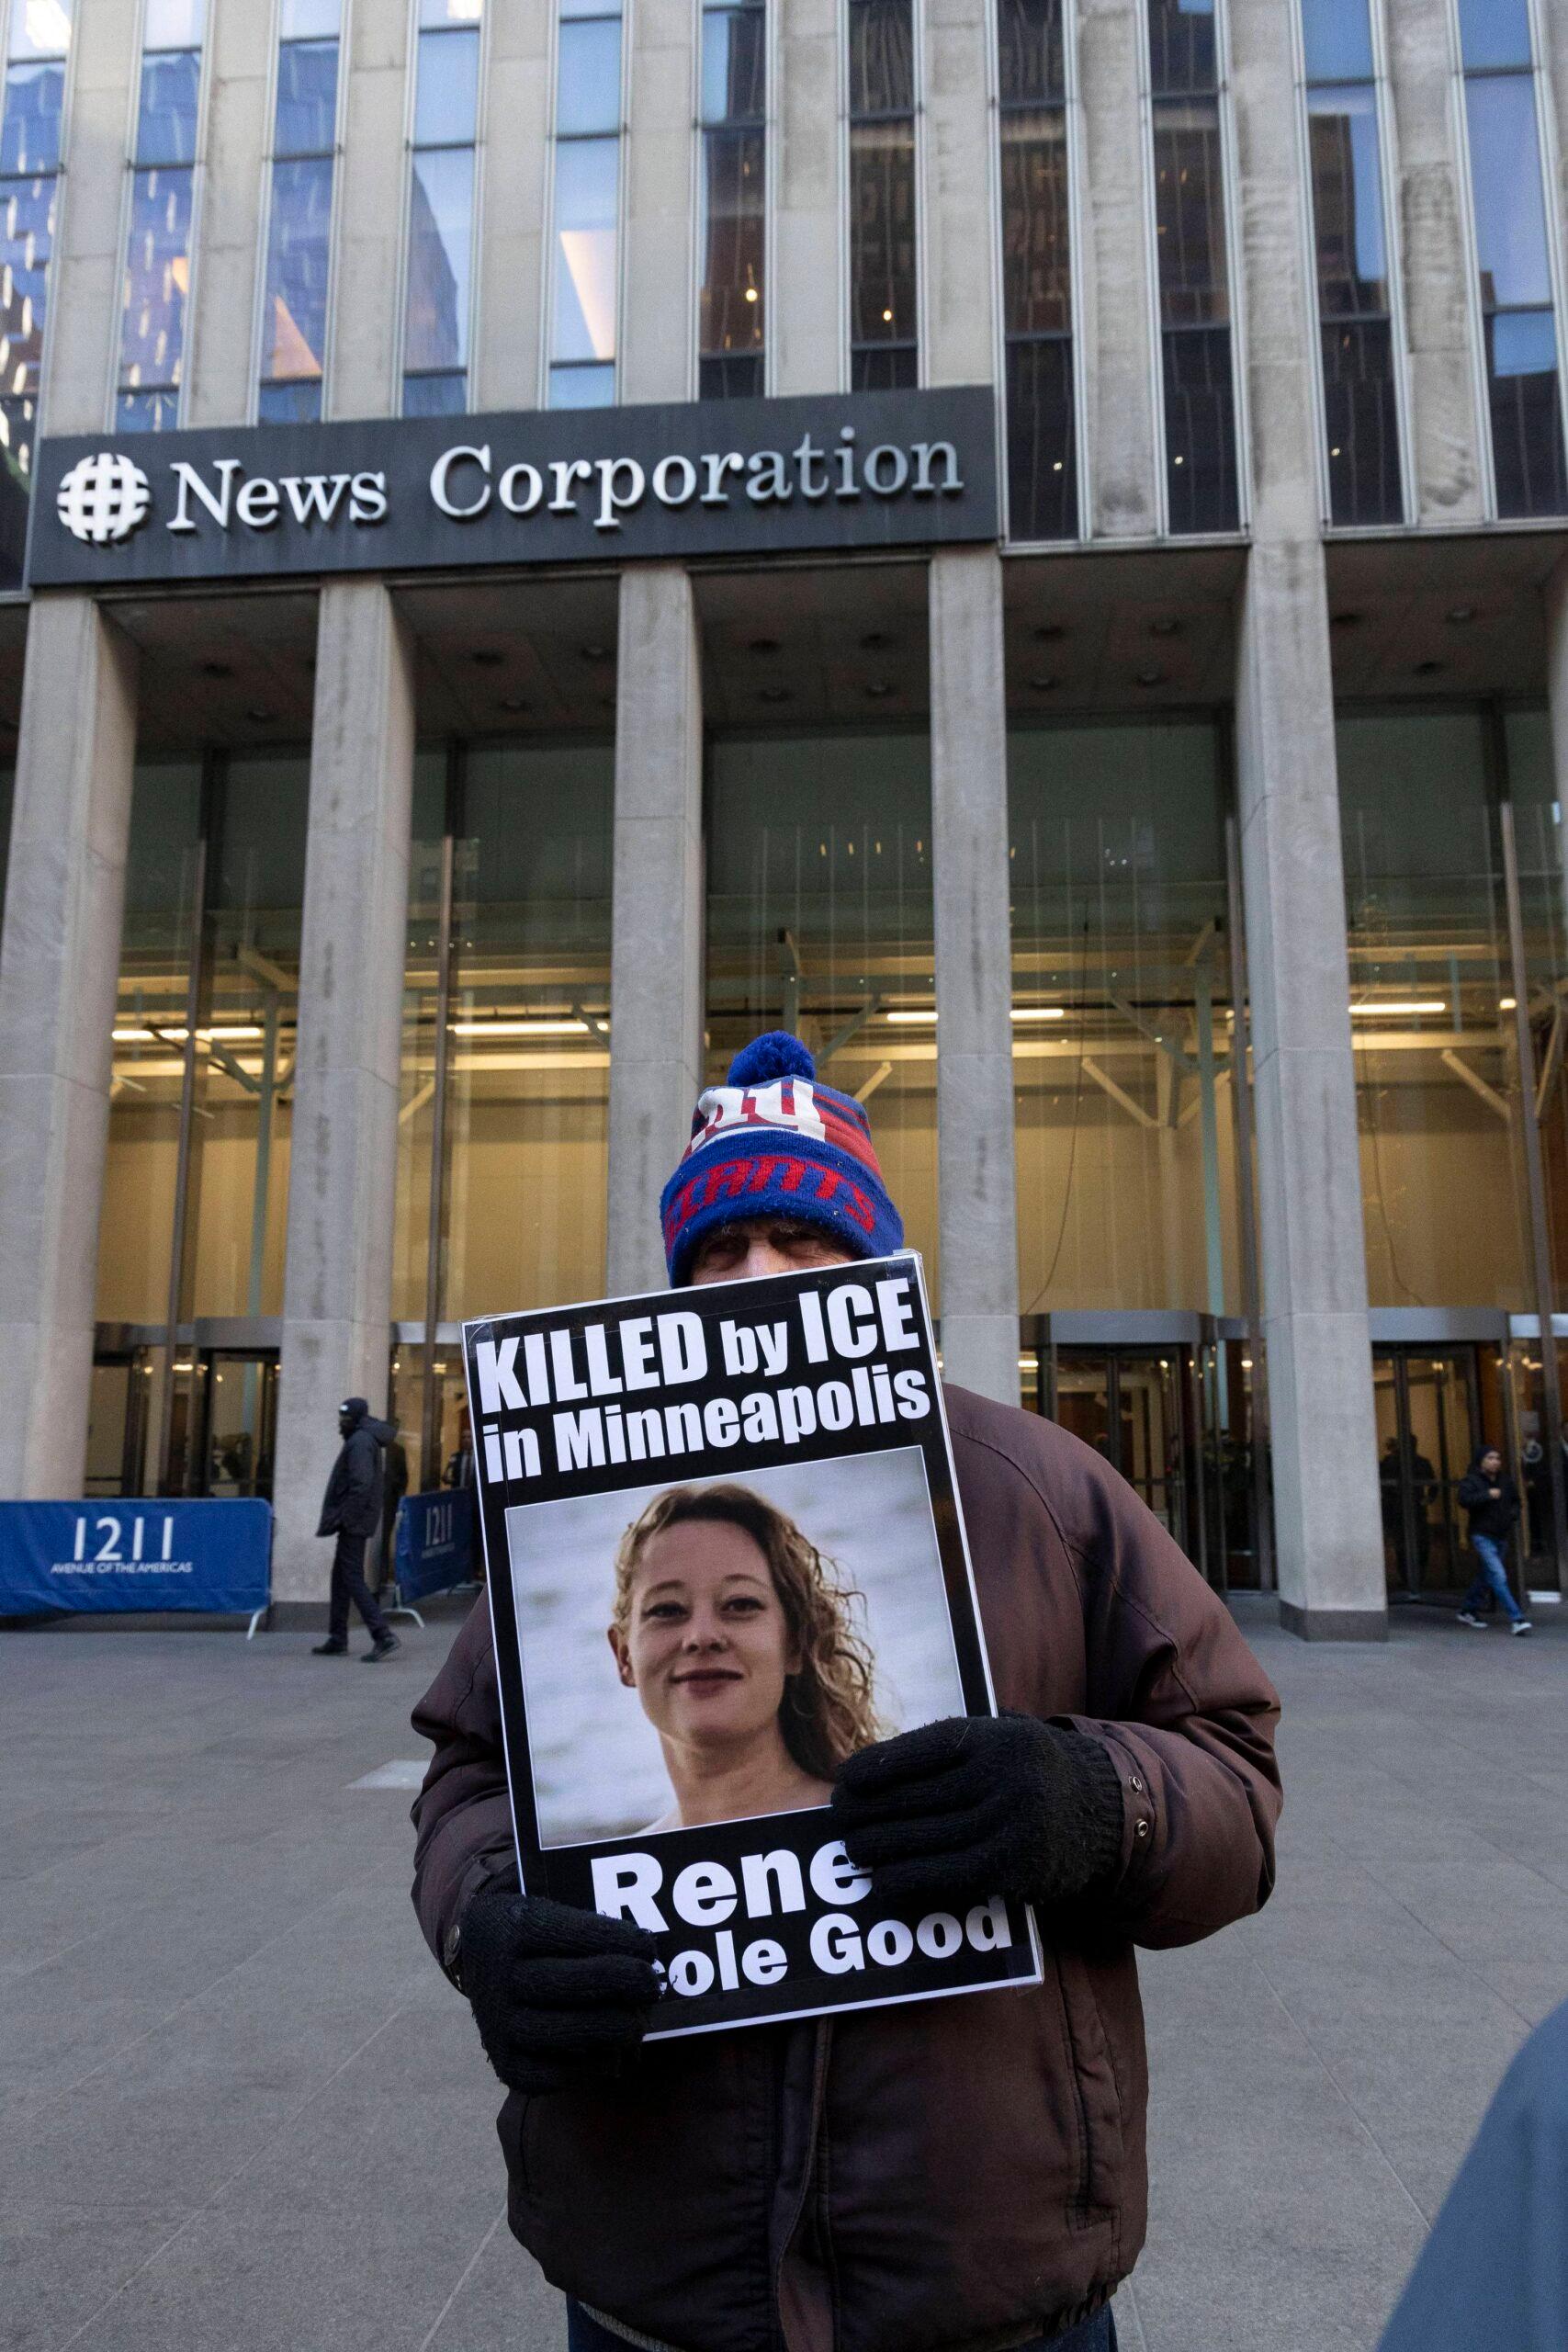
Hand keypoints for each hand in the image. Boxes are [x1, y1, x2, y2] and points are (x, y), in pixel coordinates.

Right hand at [459, 1884, 661, 2094]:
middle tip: (651, 1986)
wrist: (477, 1957)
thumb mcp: (549, 1910)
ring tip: (638, 2021)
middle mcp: (500, 1976)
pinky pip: (550, 2076)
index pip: (572, 1933)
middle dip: (623, 1984)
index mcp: (514, 1927)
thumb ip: (590, 1931)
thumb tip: (647, 1958)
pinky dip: (589, 2069)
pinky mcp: (504, 2062)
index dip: (618, 1942)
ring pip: (564, 2032)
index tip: (648, 1947)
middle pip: (570, 1984)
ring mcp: (498, 2023)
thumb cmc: (534, 1935)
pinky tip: (614, 2055)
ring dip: (613, 2029)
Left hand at [832, 1713, 1124, 1911]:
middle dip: (869, 1811)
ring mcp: (1013, 1825)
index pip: (925, 1750)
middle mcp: (1007, 1778)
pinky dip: (909, 1882)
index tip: (844, 1780)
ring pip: (928, 1840)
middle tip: (838, 1819)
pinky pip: (949, 1878)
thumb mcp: (1002, 1739)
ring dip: (881, 1849)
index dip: (878, 1767)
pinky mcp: (1016, 1870)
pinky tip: (883, 1883)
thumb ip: (951, 1750)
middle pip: (919, 1797)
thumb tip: (871, 1774)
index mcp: (998, 1738)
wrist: (1106, 1811)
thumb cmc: (1031, 1772)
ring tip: (852, 1850)